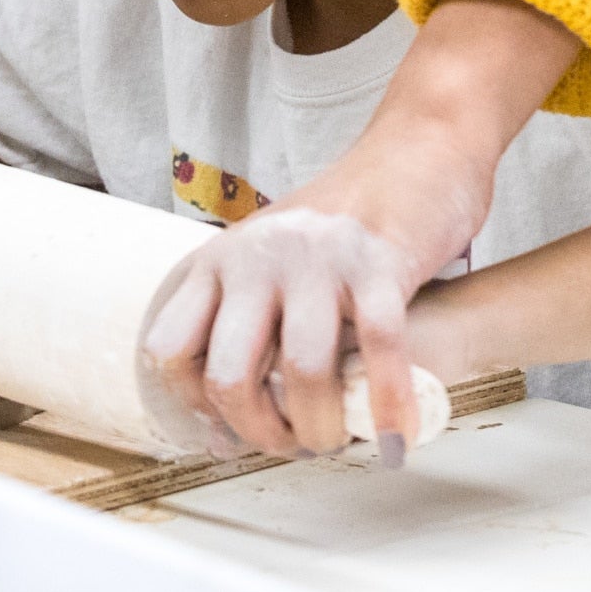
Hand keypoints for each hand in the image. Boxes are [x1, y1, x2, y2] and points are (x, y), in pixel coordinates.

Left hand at [137, 0, 575, 462]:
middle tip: (293, 445)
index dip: (195, 407)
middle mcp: (259, 255)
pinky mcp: (381, 260)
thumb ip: (248, 318)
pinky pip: (379, 350)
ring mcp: (319, 257)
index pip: (170, 349)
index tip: (232, 432)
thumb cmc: (348, 215)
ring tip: (337, 441)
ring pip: (303, 372)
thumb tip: (226, 421)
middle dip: (260, 432)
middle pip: (229, 375)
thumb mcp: (273, 255)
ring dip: (321, 428)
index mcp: (222, 257)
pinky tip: (395, 437)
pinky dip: (388, 407)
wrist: (420, 146)